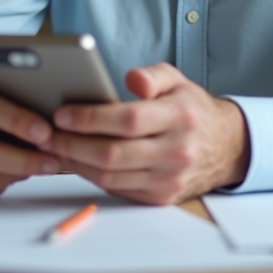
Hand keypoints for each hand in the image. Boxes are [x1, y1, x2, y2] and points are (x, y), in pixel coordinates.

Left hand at [47, 63, 249, 204]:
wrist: (226, 147)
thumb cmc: (192, 109)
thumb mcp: (178, 81)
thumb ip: (153, 75)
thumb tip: (132, 78)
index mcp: (181, 116)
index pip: (128, 120)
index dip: (90, 118)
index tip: (62, 114)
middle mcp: (177, 151)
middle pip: (114, 153)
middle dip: (72, 144)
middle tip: (47, 133)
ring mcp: (170, 179)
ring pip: (111, 176)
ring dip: (76, 162)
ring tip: (54, 147)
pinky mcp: (162, 197)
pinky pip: (118, 189)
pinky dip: (92, 176)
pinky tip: (77, 161)